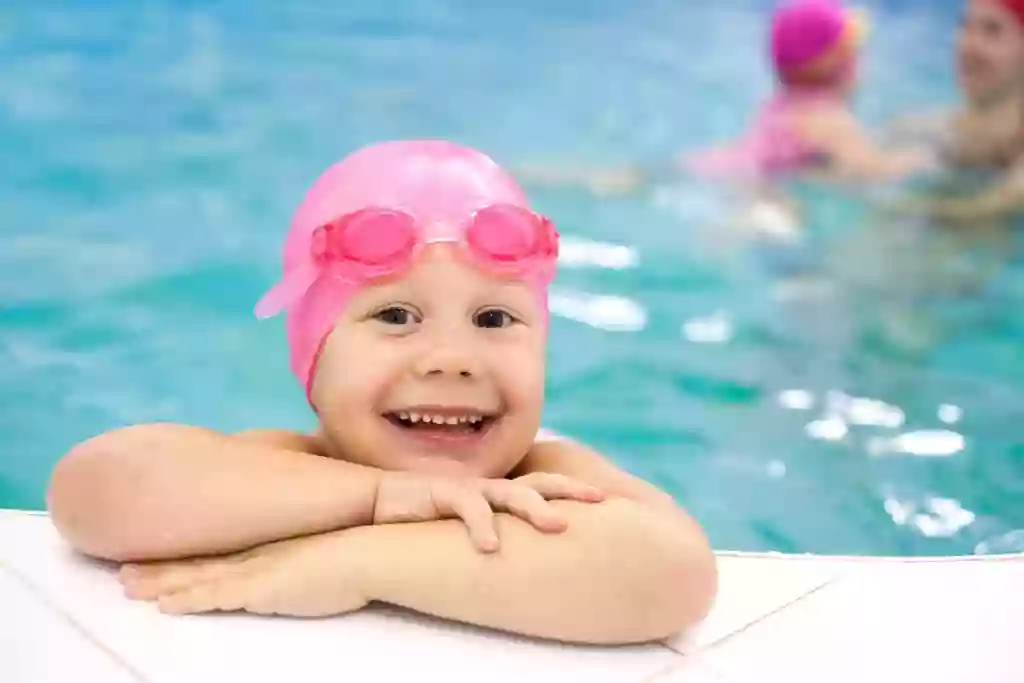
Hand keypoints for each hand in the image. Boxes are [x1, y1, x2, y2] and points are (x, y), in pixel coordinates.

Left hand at [119, 530, 365, 616]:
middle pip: (200, 562)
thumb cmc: (361, 549)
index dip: (189, 557)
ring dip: (162, 583)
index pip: (222, 553)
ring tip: (127, 586)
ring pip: (198, 578)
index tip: (161, 554)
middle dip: (161, 569)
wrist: (371, 552)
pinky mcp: (262, 589)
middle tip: (124, 573)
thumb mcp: (330, 547)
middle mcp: (257, 555)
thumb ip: (313, 550)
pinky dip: (189, 599)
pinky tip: (165, 605)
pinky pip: (217, 596)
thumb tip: (315, 553)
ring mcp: (257, 571)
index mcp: (271, 546)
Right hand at [373, 471, 603, 552]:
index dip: (571, 491)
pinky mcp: (443, 494)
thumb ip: (494, 532)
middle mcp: (489, 487)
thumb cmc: (426, 517)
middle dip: (569, 489)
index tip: (605, 500)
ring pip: (511, 493)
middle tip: (600, 500)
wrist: (380, 503)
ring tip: (560, 526)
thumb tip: (519, 558)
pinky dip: (482, 527)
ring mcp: (469, 488)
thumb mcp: (466, 525)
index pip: (542, 487)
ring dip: (537, 509)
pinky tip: (491, 548)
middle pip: (538, 483)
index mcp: (497, 493)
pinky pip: (469, 509)